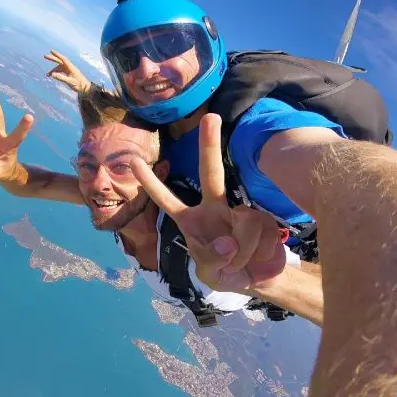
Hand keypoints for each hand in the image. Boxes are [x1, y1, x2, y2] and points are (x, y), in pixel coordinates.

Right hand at [44, 50, 90, 92]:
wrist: (85, 88)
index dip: (57, 55)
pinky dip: (56, 73)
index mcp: (71, 67)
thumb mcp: (69, 82)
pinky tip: (52, 76)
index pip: (63, 59)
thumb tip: (52, 74)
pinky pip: (61, 71)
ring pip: (59, 67)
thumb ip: (61, 78)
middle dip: (53, 58)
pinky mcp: (69, 74)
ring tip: (47, 75)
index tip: (51, 51)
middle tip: (45, 56)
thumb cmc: (79, 85)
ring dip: (53, 70)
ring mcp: (69, 70)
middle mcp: (70, 68)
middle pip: (60, 61)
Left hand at [131, 114, 286, 291]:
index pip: (167, 200)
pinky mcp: (262, 218)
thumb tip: (228, 241)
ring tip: (241, 262)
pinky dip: (257, 250)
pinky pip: (259, 232)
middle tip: (211, 117)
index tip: (133, 161)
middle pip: (211, 173)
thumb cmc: (224, 273)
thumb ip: (213, 260)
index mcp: (191, 221)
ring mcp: (240, 211)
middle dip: (210, 145)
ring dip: (242, 252)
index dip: (151, 183)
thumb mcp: (210, 274)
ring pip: (242, 223)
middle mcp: (214, 208)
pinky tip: (257, 255)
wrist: (256, 280)